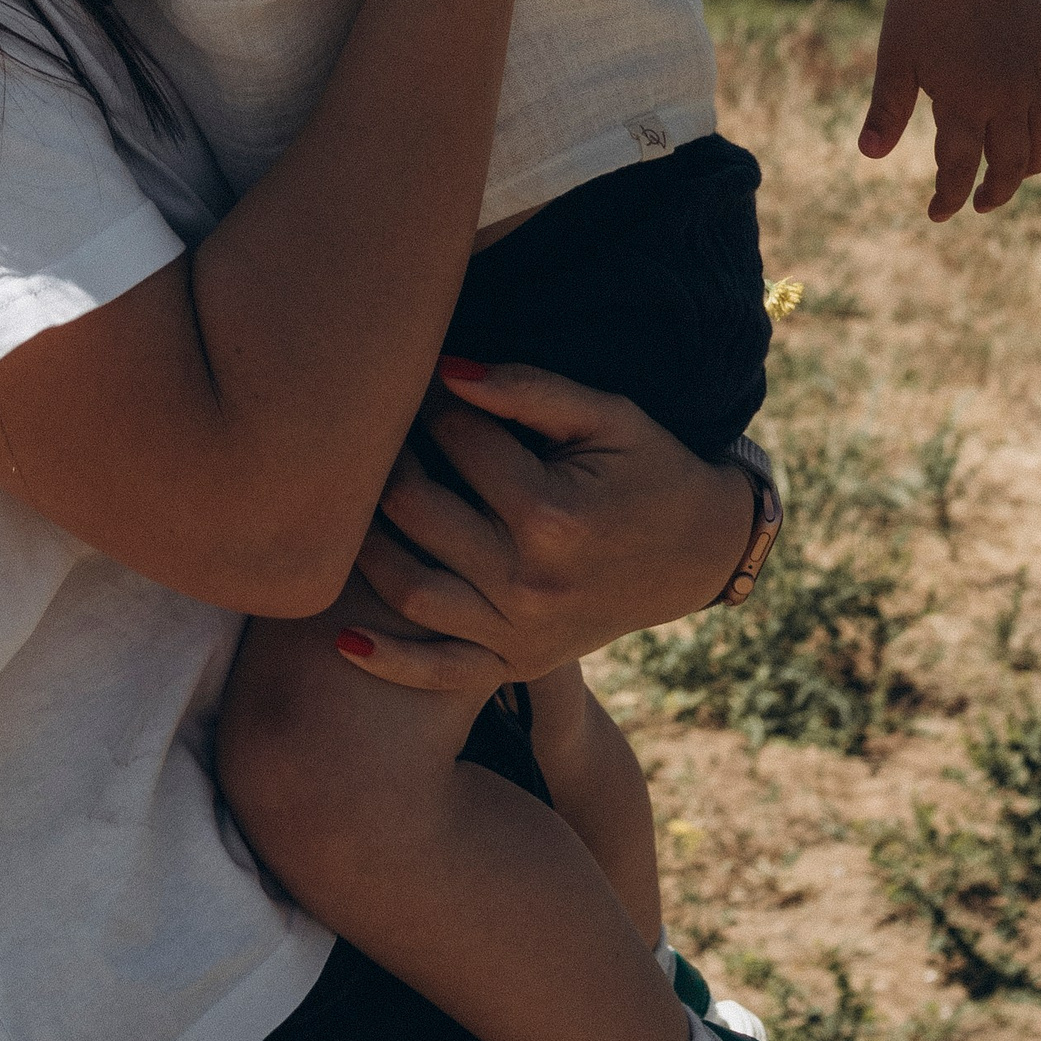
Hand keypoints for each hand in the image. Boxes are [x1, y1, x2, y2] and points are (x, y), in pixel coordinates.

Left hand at [335, 361, 756, 690]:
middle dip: (388, 459)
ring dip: (365, 546)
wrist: (699, 552)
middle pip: (419, 510)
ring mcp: (521, 632)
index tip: (418, 380)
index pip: (457, 442)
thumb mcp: (606, 415)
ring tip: (347, 503)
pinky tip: (341, 637)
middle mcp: (530, 580)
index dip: (432, 402)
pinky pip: (441, 672)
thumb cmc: (647, 467)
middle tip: (375, 432)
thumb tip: (445, 368)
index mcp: (553, 513)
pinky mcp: (517, 663)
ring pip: (411, 590)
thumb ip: (527, 388)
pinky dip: (388, 660)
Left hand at [860, 0, 1040, 218]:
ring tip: (1016, 172)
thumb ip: (887, 110)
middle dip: (995, 192)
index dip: (949, 198)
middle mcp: (1008, 97)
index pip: (960, 170)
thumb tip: (870, 156)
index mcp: (964, 103)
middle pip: (1011, 165)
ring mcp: (1037, 74)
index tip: (938, 213)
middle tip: (980, 202)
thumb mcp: (896, 58)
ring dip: (1034, 165)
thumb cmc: (918, 3)